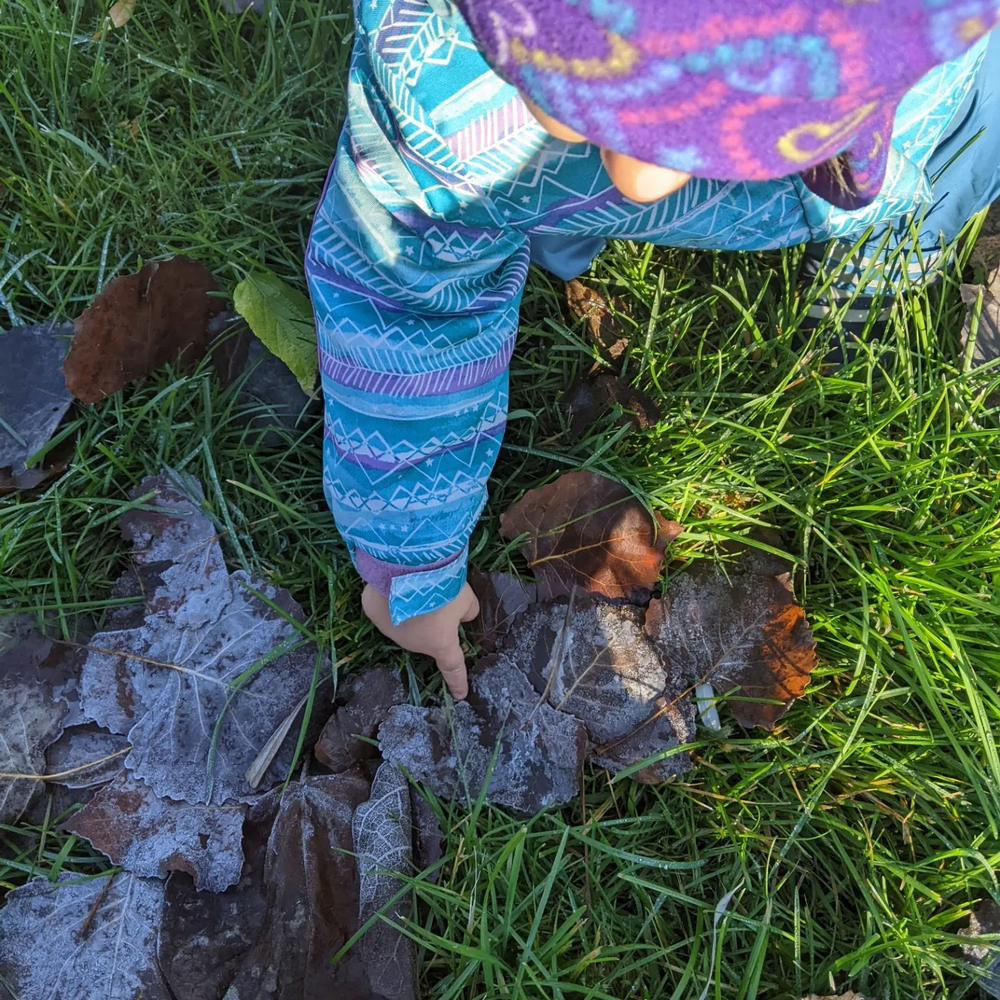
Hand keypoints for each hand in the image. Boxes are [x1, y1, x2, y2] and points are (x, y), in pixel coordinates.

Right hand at [361, 583, 479, 698]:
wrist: (405, 566)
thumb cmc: (443, 588)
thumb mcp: (466, 599)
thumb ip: (468, 612)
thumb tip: (463, 616)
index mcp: (440, 644)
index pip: (453, 667)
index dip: (457, 681)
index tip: (460, 694)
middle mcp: (412, 643)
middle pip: (426, 635)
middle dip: (432, 621)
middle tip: (437, 596)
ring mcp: (388, 630)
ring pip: (404, 622)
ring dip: (410, 610)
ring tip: (414, 584)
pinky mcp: (372, 612)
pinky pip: (385, 606)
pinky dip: (391, 597)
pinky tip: (394, 582)